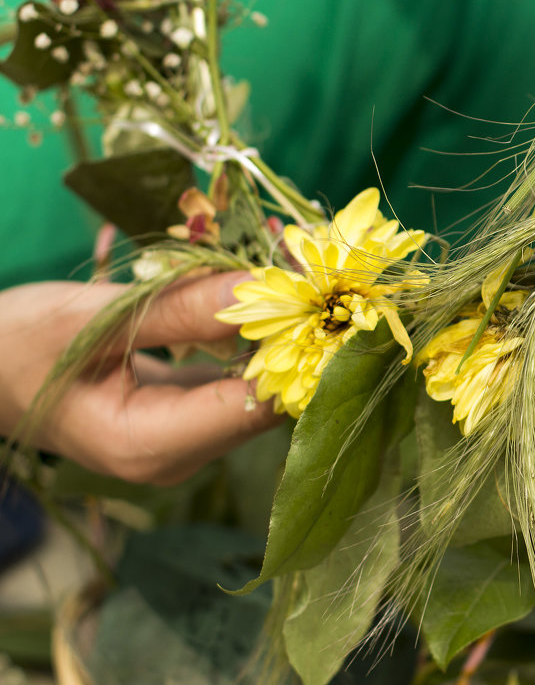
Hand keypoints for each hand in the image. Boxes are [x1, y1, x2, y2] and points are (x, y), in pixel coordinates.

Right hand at [0, 272, 280, 484]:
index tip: (312, 293)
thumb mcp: (92, 320)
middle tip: (306, 271)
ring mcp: (186, 443)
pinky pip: (239, 384)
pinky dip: (255, 343)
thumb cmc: (18, 344)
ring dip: (277, 336)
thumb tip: (259, 287)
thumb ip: (179, 308)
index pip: (254, 407)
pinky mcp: (189, 420)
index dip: (293, 351)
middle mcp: (177, 458)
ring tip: (290, 274)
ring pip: (259, 393)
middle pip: (265, 404)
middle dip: (291, 339)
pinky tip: (263, 299)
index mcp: (149, 446)